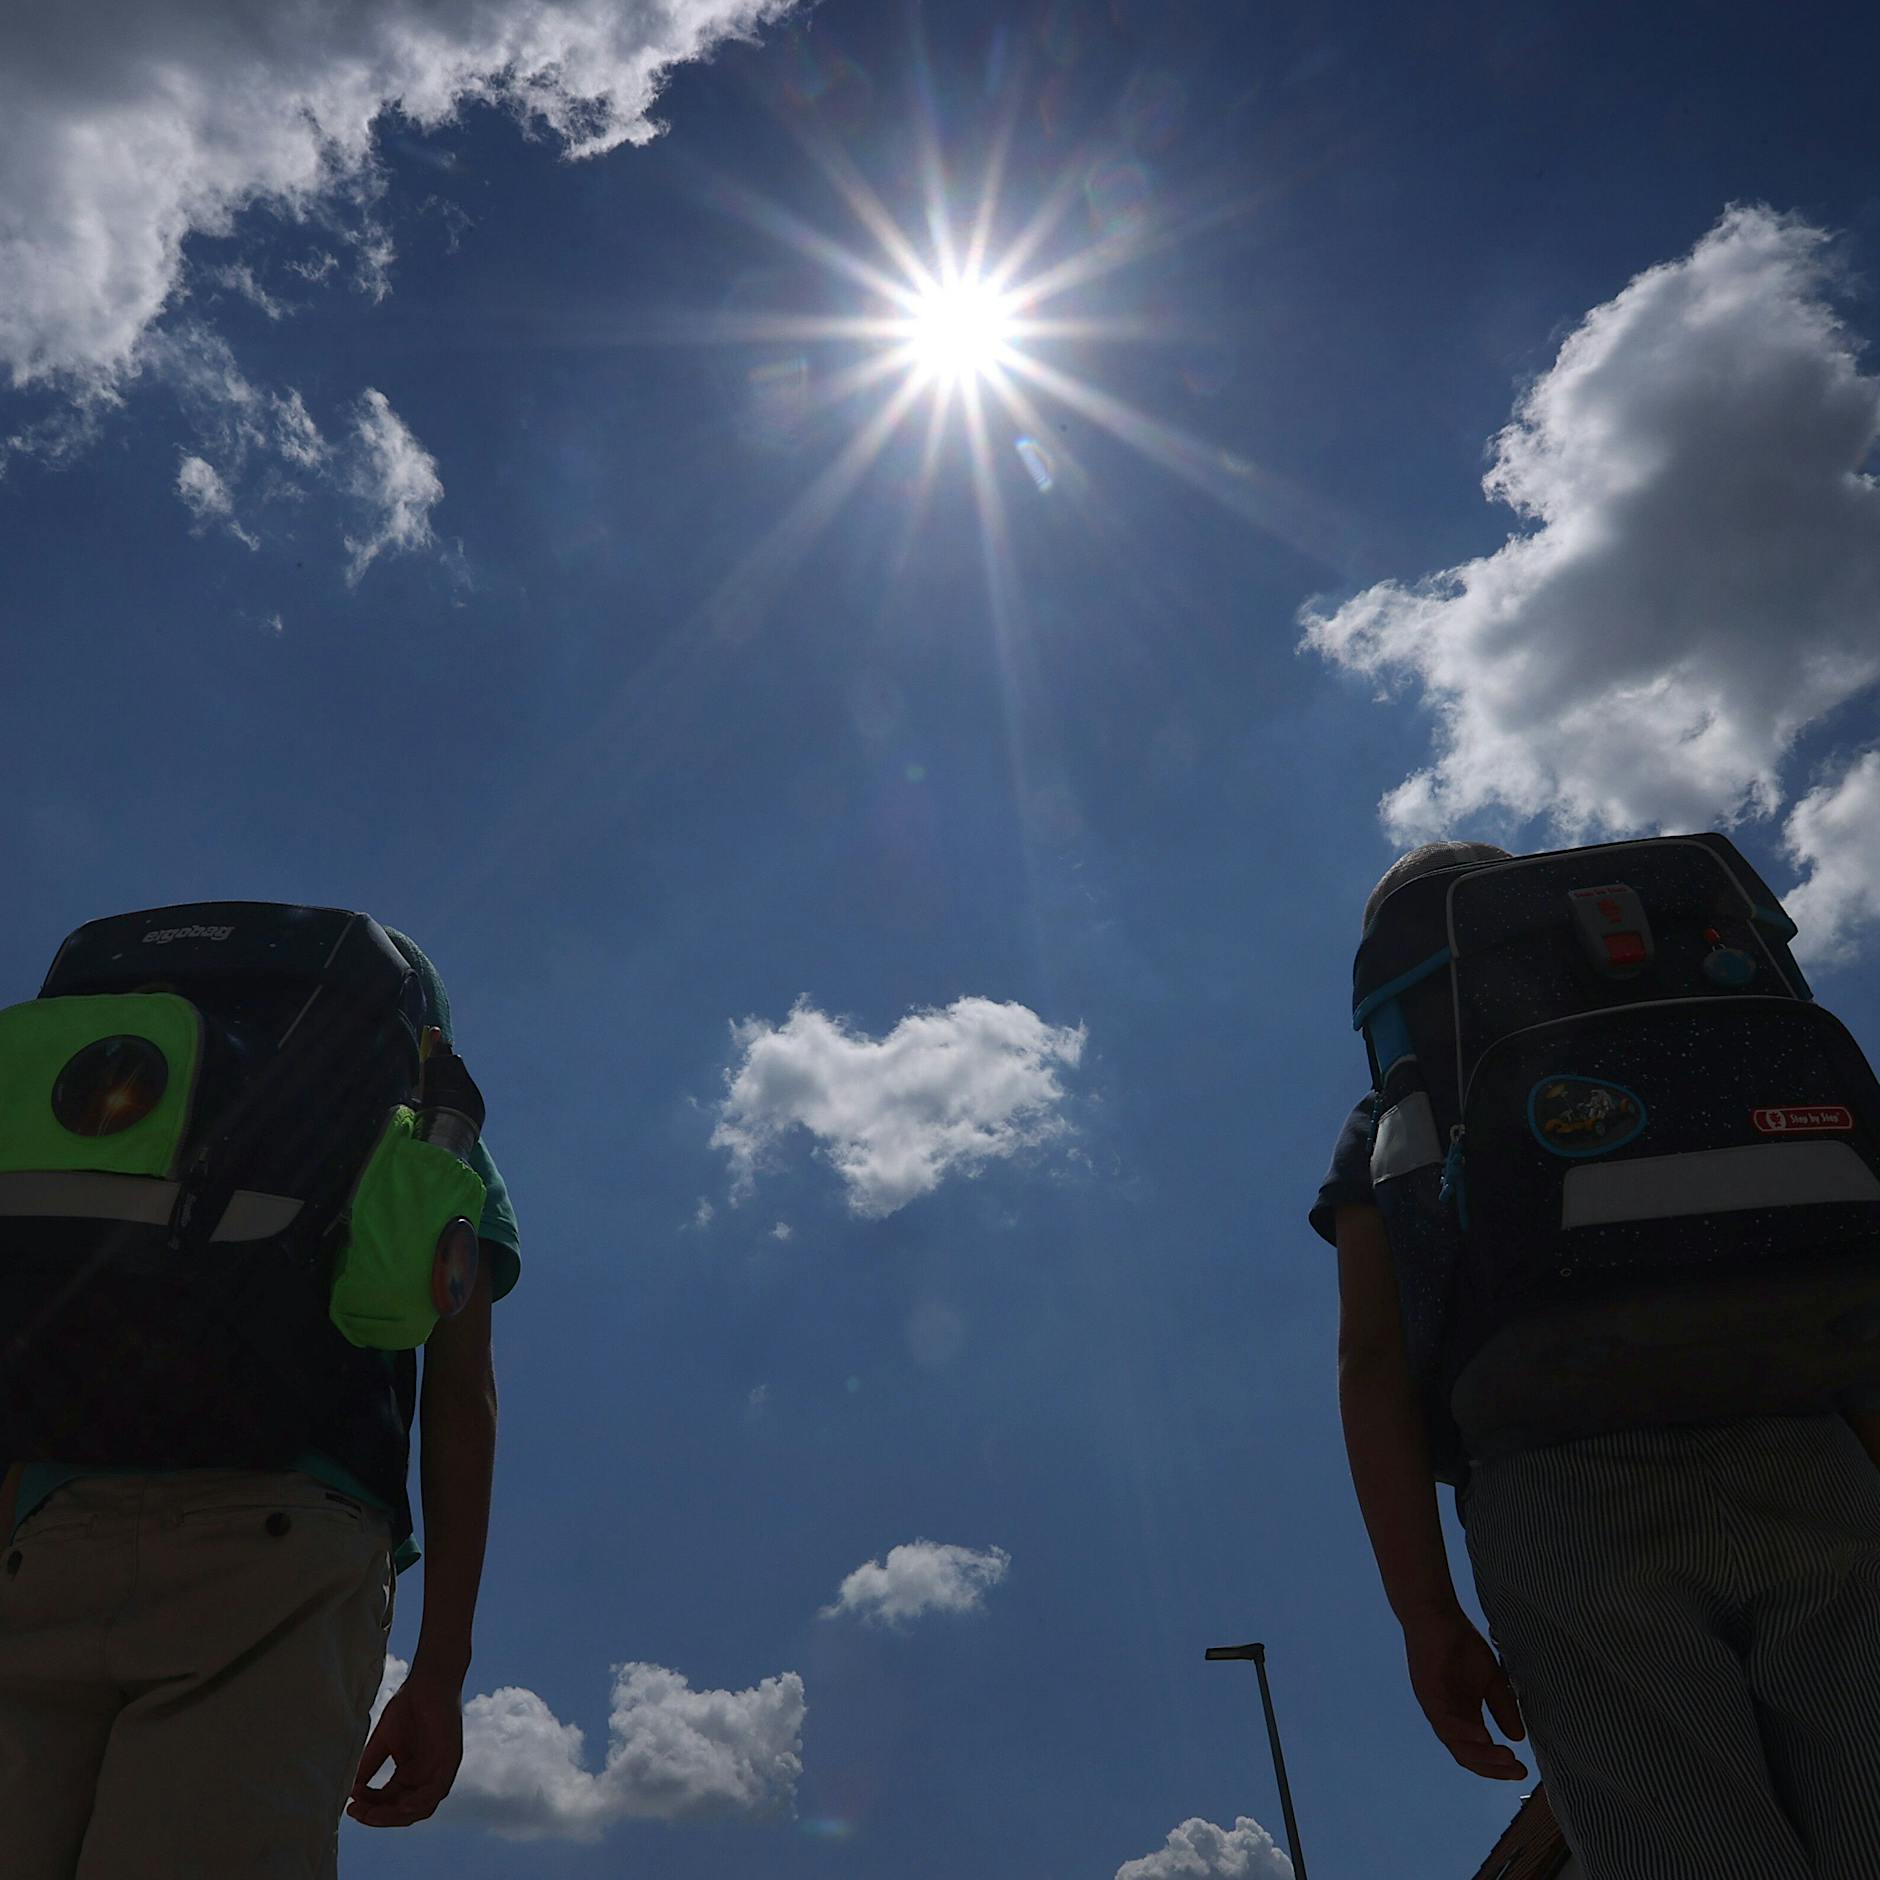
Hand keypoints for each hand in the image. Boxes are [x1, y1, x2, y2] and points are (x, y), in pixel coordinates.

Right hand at [348, 1664, 465, 1827]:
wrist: (429, 1679)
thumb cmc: (408, 1705)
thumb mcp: (383, 1741)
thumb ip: (369, 1766)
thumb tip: (350, 1792)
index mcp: (410, 1774)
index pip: (390, 1803)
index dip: (369, 1809)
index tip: (349, 1806)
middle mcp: (425, 1777)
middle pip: (404, 1812)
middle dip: (379, 1817)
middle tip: (357, 1813)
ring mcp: (439, 1770)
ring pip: (421, 1808)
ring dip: (396, 1815)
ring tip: (373, 1814)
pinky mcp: (451, 1760)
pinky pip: (438, 1791)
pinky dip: (419, 1802)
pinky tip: (401, 1805)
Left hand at [1401, 1607, 1527, 1779]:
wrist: (1436, 1615)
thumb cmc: (1462, 1644)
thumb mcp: (1492, 1679)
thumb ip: (1503, 1707)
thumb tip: (1518, 1738)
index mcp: (1463, 1715)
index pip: (1478, 1751)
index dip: (1498, 1766)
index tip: (1524, 1771)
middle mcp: (1449, 1717)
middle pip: (1467, 1755)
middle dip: (1492, 1767)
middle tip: (1517, 1771)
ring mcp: (1436, 1707)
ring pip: (1455, 1743)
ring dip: (1481, 1754)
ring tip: (1505, 1758)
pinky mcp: (1427, 1694)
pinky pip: (1444, 1721)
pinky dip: (1464, 1732)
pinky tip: (1483, 1737)